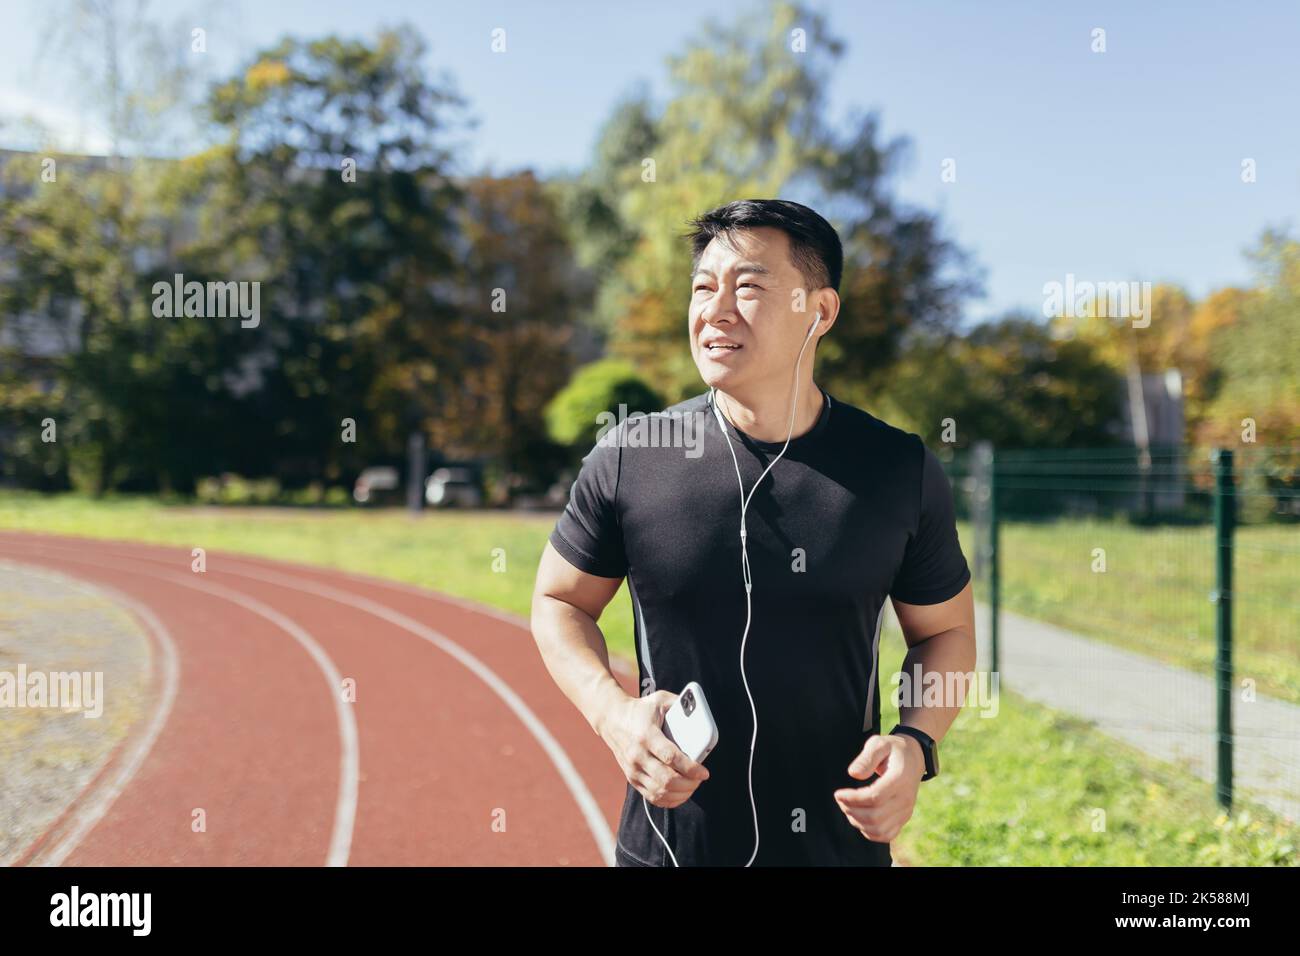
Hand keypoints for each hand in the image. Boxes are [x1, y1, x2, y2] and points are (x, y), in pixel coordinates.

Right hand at [599, 690, 709, 807]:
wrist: (612, 719)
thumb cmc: (640, 710)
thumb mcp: (660, 700)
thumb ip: (681, 704)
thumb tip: (701, 713)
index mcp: (646, 735)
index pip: (670, 757)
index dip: (690, 768)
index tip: (704, 772)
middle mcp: (637, 755)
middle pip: (666, 780)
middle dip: (689, 784)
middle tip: (699, 778)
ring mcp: (633, 769)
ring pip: (660, 792)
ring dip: (681, 793)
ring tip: (692, 785)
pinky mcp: (631, 778)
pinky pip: (652, 797)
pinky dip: (669, 800)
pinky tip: (680, 794)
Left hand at [833, 733, 924, 842]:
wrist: (913, 757)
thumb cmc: (893, 749)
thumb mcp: (879, 743)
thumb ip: (866, 757)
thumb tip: (853, 774)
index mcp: (900, 779)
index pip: (875, 798)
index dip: (853, 799)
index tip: (838, 793)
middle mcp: (905, 798)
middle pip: (875, 817)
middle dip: (851, 810)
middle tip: (841, 799)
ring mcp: (906, 811)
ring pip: (879, 829)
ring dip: (857, 822)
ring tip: (848, 807)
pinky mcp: (904, 818)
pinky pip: (886, 835)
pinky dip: (869, 832)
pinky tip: (859, 818)